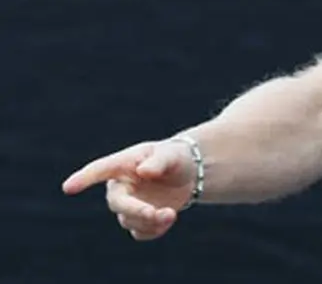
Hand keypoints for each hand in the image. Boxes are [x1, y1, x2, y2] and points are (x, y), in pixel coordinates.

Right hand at [61, 139, 196, 240]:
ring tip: (171, 213)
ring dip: (151, 220)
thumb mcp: (171, 155)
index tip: (68, 188)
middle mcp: (120, 186)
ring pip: (129, 220)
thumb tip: (143, 171)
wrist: (187, 173)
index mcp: (123, 165)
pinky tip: (168, 219)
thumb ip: (159, 162)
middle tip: (154, 213)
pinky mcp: (138, 220)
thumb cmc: (174, 158)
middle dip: (135, 210)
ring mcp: (128, 205)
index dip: (83, 179)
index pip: (99, 170)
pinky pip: (139, 232)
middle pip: (117, 203)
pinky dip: (154, 230)